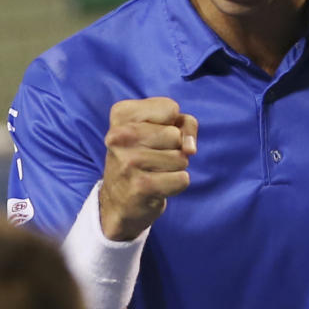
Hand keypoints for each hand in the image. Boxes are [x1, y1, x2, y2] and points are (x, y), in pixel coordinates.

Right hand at [99, 97, 197, 240]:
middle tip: (153, 157)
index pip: (171, 108)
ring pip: (181, 158)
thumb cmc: (144, 155)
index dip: (173, 123)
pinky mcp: (141, 186)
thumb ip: (184, 124)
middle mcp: (119, 136)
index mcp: (121, 114)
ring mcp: (128, 162)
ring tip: (154, 172)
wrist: (119, 199)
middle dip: (174, 148)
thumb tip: (190, 148)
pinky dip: (176, 184)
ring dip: (174, 168)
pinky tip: (158, 186)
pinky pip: (182, 179)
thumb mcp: (161, 127)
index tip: (154, 135)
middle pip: (176, 135)